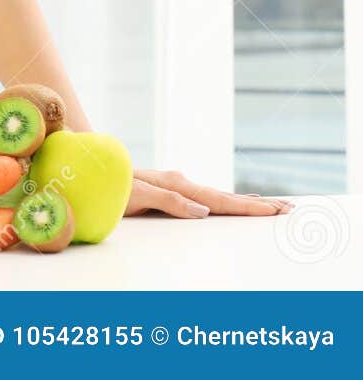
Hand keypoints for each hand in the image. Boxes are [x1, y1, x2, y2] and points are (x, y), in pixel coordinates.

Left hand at [125, 168, 292, 217]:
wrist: (89, 168)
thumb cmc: (109, 184)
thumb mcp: (137, 194)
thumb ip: (169, 200)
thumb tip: (203, 211)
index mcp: (178, 186)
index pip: (220, 200)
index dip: (248, 207)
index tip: (275, 210)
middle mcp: (180, 184)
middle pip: (226, 196)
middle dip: (257, 203)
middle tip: (289, 208)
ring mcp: (176, 187)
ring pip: (218, 196)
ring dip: (244, 201)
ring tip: (270, 206)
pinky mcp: (169, 191)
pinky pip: (204, 197)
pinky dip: (224, 200)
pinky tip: (230, 203)